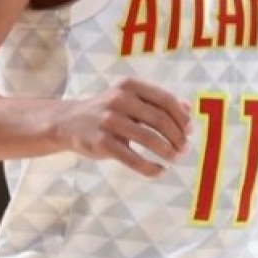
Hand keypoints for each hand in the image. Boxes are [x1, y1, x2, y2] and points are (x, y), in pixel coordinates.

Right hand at [55, 77, 191, 177]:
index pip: (165, 100)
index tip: (189, 131)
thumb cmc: (108, 111)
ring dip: (167, 152)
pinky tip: (160, 171)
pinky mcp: (102, 142)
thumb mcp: (130, 98)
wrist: (68, 122)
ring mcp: (109, 120)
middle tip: (183, 149)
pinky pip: (133, 159)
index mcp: (130, 86)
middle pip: (160, 120)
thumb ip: (158, 101)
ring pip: (149, 139)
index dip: (181, 117)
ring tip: (174, 158)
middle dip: (177, 137)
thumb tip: (189, 109)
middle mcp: (119, 99)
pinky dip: (151, 168)